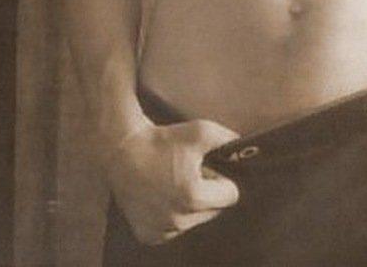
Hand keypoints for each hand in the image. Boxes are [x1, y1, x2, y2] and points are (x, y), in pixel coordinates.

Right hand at [104, 119, 240, 244]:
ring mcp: (161, 230)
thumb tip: (244, 147)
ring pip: (194, 221)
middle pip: (214, 210)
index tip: (207, 167)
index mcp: (194, 198)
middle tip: (189, 172)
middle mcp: (178, 221)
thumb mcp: (201, 131)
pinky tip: (163, 195)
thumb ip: (228, 140)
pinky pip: (174, 229)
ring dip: (190, 204)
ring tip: (174, 181)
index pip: (231, 196)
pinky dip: (173, 214)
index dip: (222, 178)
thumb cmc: (162, 140)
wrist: (122, 149)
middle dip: (207, 192)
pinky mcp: (148, 235)